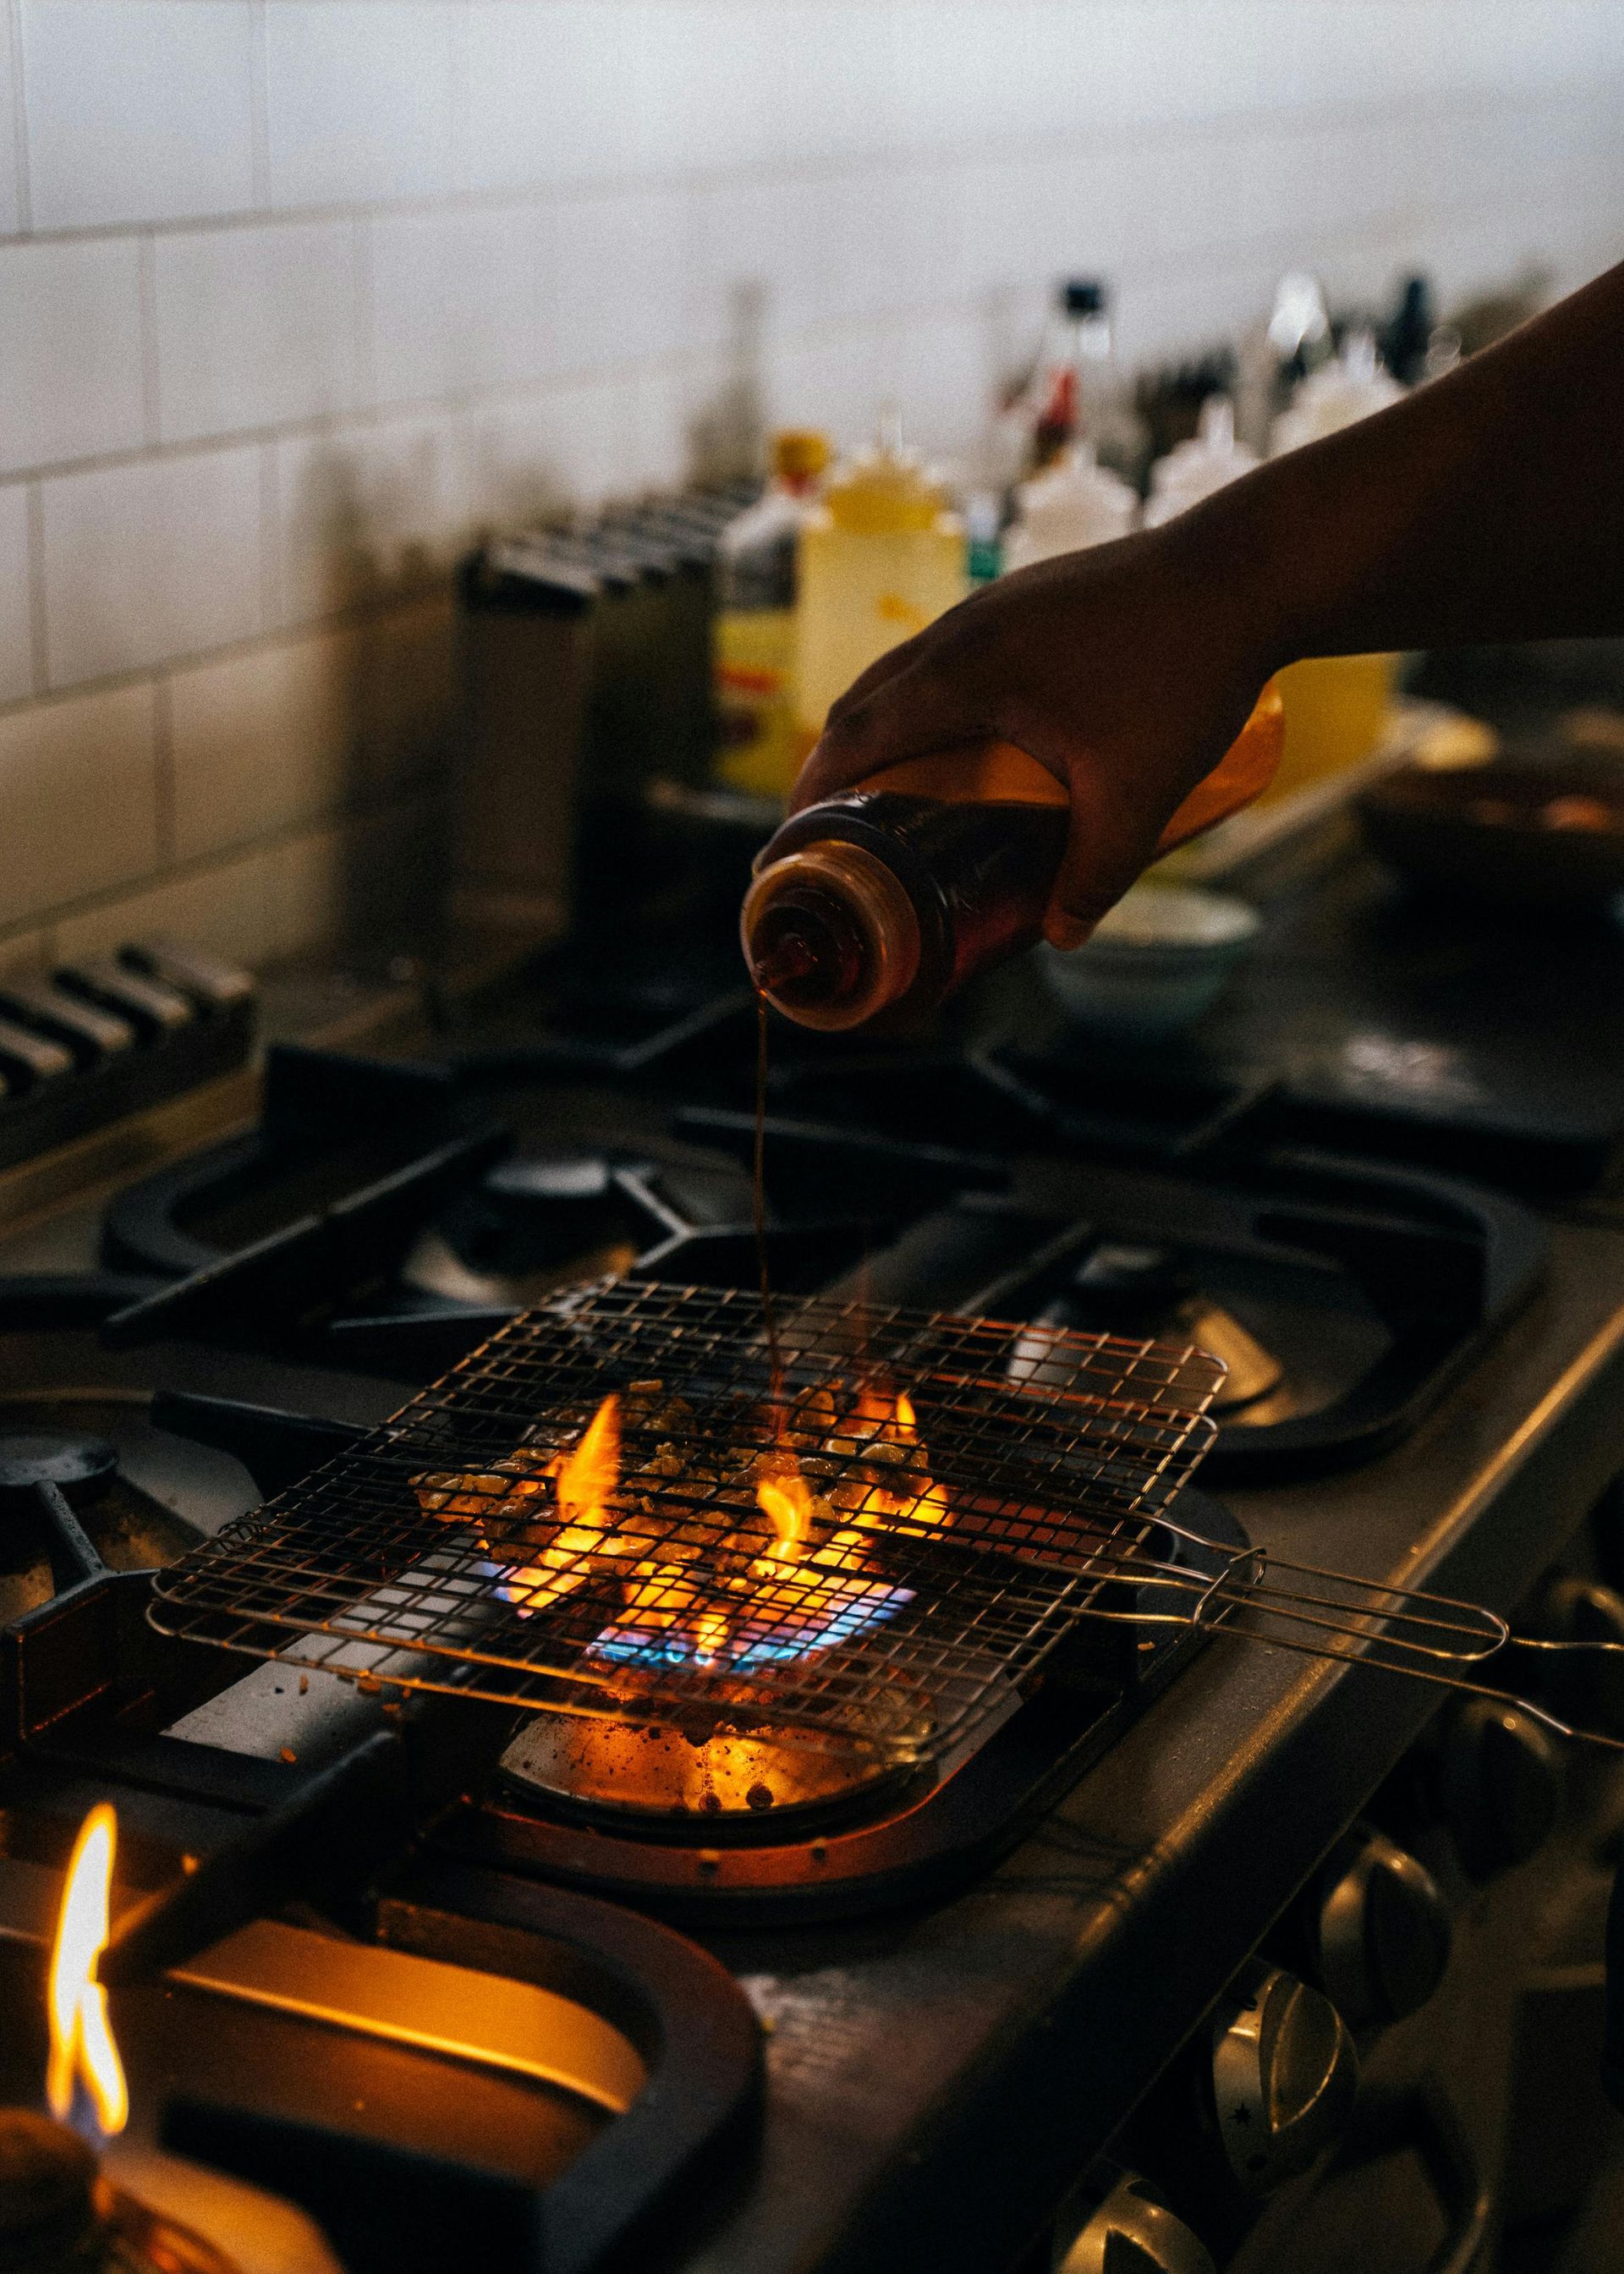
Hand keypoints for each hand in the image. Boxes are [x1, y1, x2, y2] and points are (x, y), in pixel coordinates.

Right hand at [788, 515, 1278, 946]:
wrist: (1248, 570)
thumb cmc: (1189, 675)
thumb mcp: (1138, 795)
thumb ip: (1096, 873)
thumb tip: (1062, 937)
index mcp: (965, 673)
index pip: (854, 736)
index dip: (811, 794)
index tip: (788, 845)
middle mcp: (963, 629)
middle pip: (865, 703)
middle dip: (834, 770)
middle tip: (830, 835)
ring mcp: (995, 606)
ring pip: (906, 672)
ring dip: (880, 731)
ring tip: (883, 794)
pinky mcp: (1027, 598)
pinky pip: (946, 655)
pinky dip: (924, 702)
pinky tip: (957, 737)